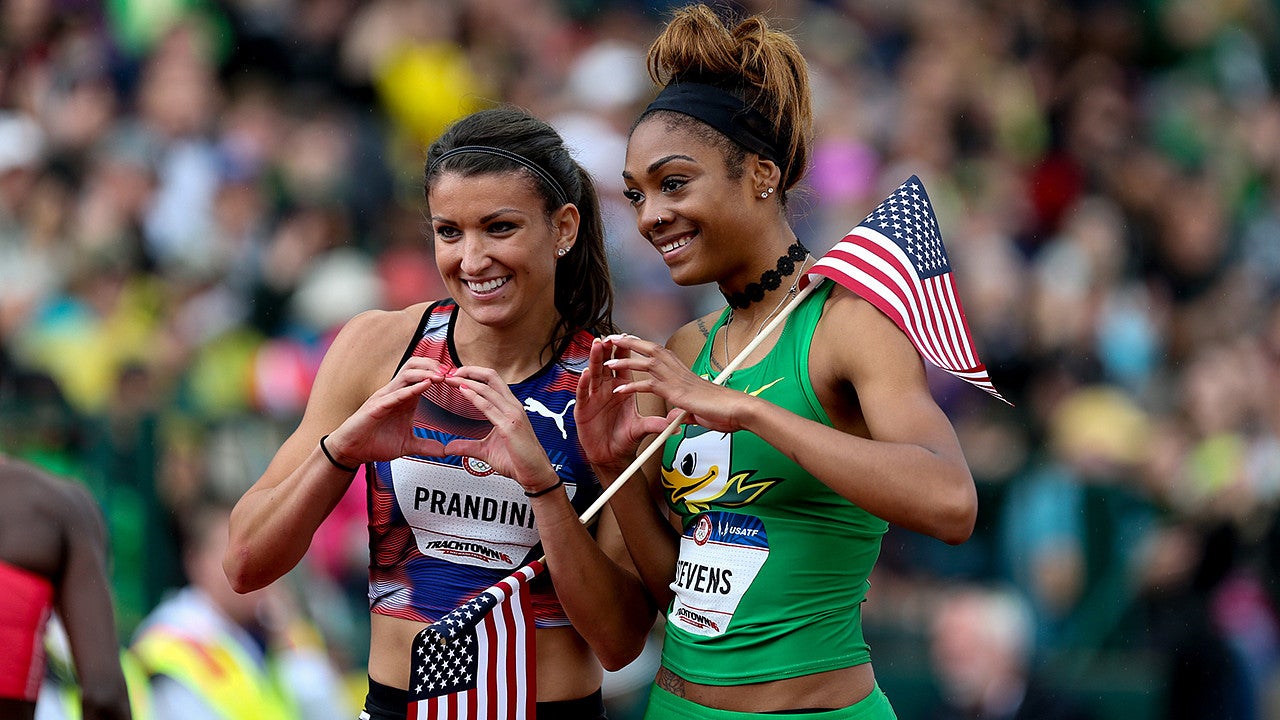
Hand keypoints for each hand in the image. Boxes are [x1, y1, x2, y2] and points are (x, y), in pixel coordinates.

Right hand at [326, 356, 447, 464]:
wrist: (352, 451)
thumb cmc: (376, 443)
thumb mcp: (408, 445)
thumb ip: (427, 446)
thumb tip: (446, 451)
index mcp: (405, 398)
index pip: (424, 376)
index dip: (441, 374)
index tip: (458, 379)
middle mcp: (396, 393)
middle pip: (416, 366)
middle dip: (434, 366)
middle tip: (452, 372)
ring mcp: (385, 397)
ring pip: (406, 373)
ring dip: (426, 373)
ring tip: (441, 376)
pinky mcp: (376, 406)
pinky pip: (395, 393)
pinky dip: (411, 388)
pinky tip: (424, 386)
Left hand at [437, 366, 560, 492]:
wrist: (534, 473)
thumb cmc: (517, 460)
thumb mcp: (486, 451)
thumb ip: (468, 446)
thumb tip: (450, 447)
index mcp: (510, 407)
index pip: (491, 382)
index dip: (474, 375)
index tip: (456, 376)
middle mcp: (513, 406)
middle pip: (491, 377)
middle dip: (470, 371)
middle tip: (451, 372)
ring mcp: (513, 414)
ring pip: (488, 388)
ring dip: (467, 381)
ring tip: (451, 379)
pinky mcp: (510, 425)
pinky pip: (489, 406)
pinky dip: (474, 396)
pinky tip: (462, 391)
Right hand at [575, 336, 674, 473]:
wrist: (611, 456)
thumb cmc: (624, 440)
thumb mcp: (641, 430)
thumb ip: (656, 424)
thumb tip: (675, 423)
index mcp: (621, 390)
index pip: (622, 366)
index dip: (623, 352)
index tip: (626, 337)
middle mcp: (606, 391)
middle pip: (605, 365)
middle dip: (606, 350)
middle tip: (609, 336)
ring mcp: (594, 398)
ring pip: (593, 375)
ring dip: (594, 360)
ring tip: (597, 347)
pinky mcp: (583, 409)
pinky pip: (582, 394)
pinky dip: (584, 384)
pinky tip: (585, 374)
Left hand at [600, 334, 748, 433]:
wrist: (737, 409)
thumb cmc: (722, 409)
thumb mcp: (695, 411)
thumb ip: (682, 413)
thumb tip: (674, 417)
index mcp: (681, 370)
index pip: (657, 352)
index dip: (640, 346)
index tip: (626, 341)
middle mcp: (677, 370)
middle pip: (649, 349)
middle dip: (628, 343)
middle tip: (611, 338)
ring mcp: (676, 379)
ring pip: (646, 362)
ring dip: (625, 361)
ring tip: (607, 360)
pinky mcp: (675, 391)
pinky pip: (649, 385)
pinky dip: (632, 387)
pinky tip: (619, 390)